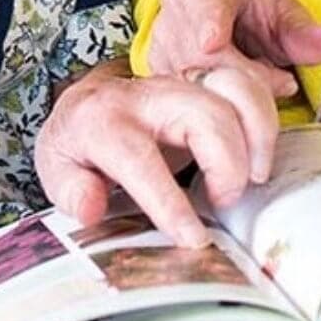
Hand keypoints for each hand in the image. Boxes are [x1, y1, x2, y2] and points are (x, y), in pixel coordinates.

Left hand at [35, 61, 278, 247]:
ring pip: (234, 88)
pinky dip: (265, 113)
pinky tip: (262, 148)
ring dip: (257, 132)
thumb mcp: (56, 168)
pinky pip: (247, 82)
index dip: (169, 201)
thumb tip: (92, 206)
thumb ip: (71, 190)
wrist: (88, 100)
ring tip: (254, 176)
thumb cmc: (77, 144)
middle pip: (203, 113)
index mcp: (103, 121)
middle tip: (225, 202)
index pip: (139, 158)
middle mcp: (146, 94)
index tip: (193, 239)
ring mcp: (180, 81)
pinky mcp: (204, 81)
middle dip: (227, 162)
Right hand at [148, 0, 320, 96]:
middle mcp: (177, 2)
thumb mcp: (283, 11)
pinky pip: (183, 94)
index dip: (209, 22)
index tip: (213, 43)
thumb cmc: (252, 6)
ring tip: (261, 81)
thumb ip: (306, 32)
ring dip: (230, 92)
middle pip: (201, 51)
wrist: (224, 9)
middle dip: (244, 75)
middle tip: (281, 82)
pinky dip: (212, 102)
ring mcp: (162, 35)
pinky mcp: (157, 66)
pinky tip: (233, 95)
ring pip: (190, 77)